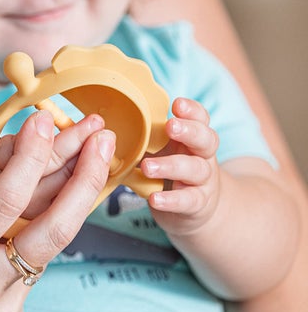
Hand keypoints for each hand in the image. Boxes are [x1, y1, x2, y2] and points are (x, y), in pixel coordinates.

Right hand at [0, 108, 113, 311]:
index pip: (4, 200)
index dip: (29, 154)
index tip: (42, 118)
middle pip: (54, 230)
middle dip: (85, 178)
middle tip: (103, 136)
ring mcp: (0, 310)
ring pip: (51, 248)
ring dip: (75, 200)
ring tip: (96, 160)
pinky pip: (31, 265)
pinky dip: (46, 228)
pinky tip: (60, 197)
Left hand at [142, 97, 221, 235]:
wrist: (191, 207)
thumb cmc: (168, 170)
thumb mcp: (159, 149)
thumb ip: (144, 136)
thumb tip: (105, 122)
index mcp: (191, 138)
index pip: (200, 119)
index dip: (192, 110)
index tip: (176, 104)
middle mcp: (202, 156)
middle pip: (206, 139)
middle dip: (189, 131)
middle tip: (170, 126)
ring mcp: (203, 180)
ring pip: (196, 169)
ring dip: (170, 166)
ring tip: (146, 167)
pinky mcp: (197, 203)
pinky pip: (188, 200)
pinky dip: (171, 199)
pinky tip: (154, 198)